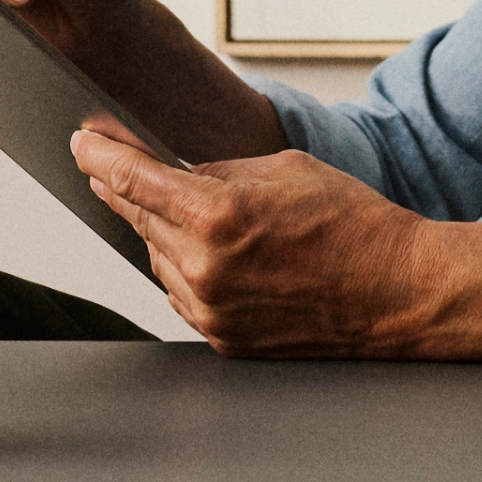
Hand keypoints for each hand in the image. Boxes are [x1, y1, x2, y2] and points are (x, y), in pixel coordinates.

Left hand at [73, 126, 436, 356]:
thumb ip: (218, 172)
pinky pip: (181, 293)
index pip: (132, 181)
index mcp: (218, 216)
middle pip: (137, 218)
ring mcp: (210, 311)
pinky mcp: (222, 338)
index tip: (82, 142)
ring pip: (157, 257)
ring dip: (164, 231)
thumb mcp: (284, 169)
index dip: (99, 157)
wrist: (399, 292)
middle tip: (110, 164)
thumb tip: (175, 175)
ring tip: (207, 214)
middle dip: (125, 189)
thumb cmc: (355, 225)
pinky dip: (187, 267)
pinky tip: (216, 252)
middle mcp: (204, 270)